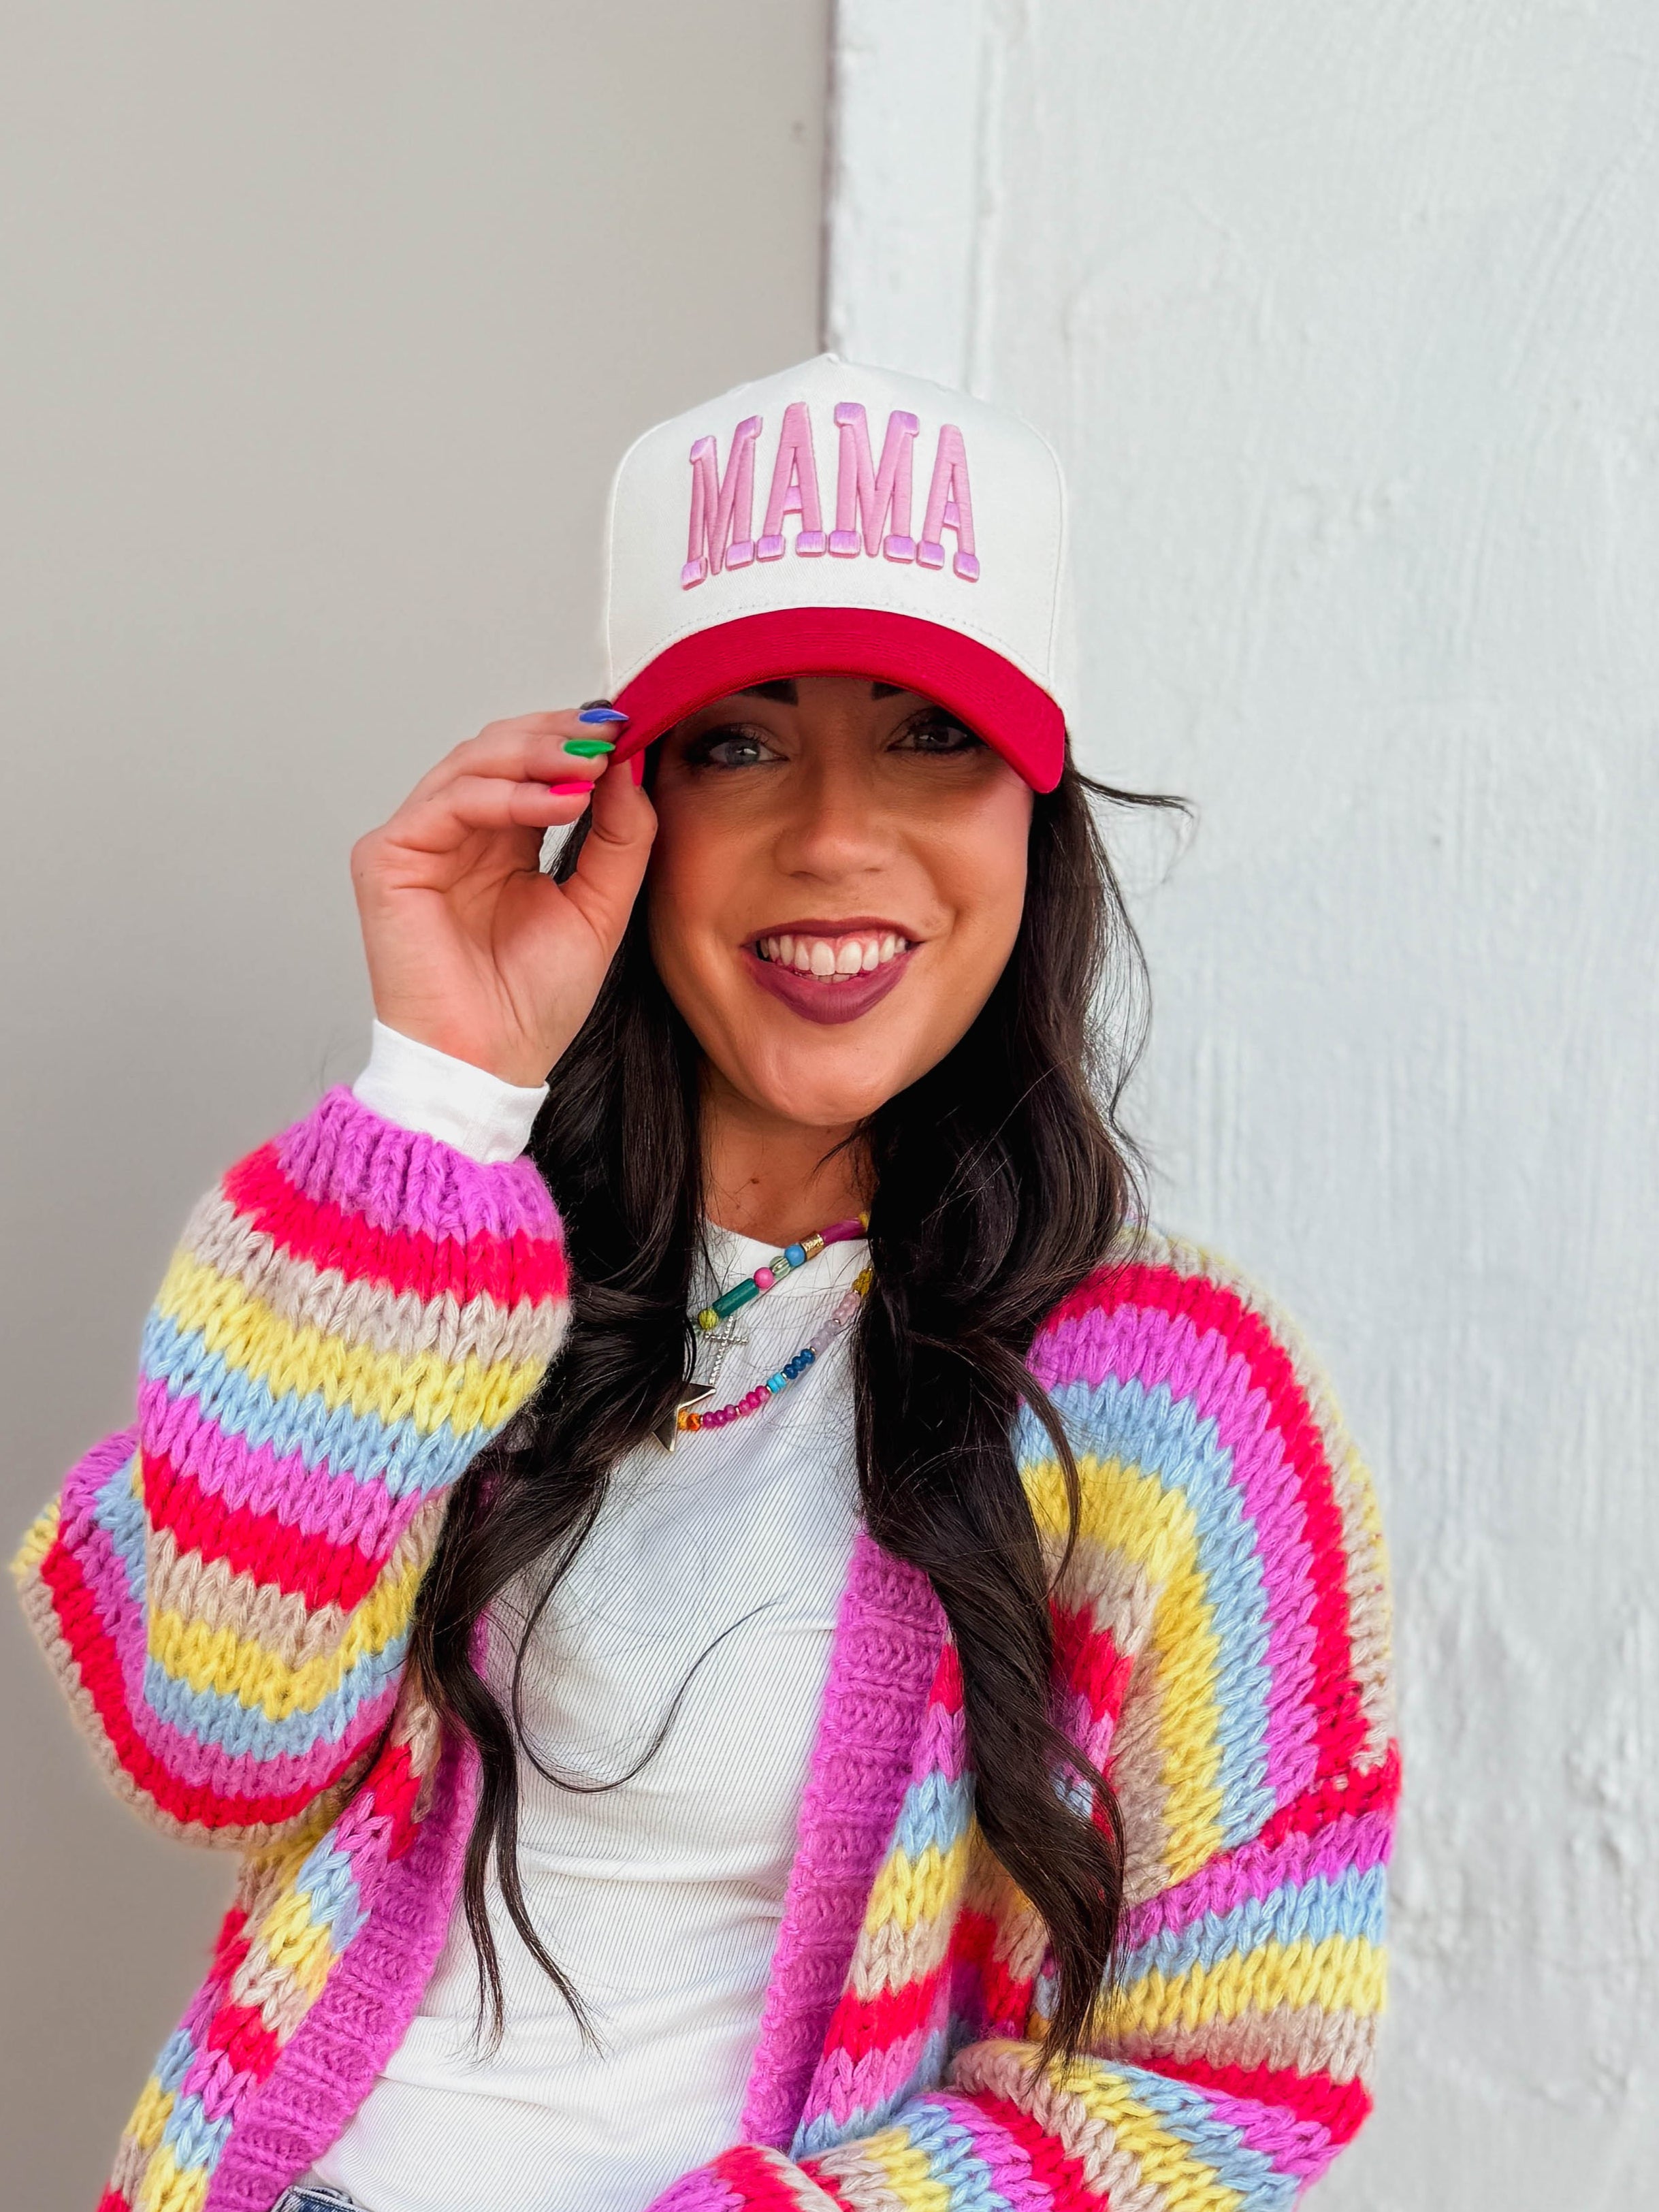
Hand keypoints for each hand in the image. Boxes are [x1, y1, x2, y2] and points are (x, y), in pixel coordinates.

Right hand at [350, 711, 654, 1087]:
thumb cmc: (533, 1003)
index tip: (628, 727)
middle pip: (498, 748)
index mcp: (502, 841)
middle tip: (610, 733)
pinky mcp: (388, 858)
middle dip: (558, 735)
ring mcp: (419, 841)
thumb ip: (618, 837)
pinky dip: (507, 794)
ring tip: (591, 764)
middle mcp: (457, 833)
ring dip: (537, 755)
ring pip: (472, 762)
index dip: (575, 739)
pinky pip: (449, 802)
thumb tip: (627, 763)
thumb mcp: (600, 907)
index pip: (532, 763)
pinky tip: (559, 803)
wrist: (491, 1064)